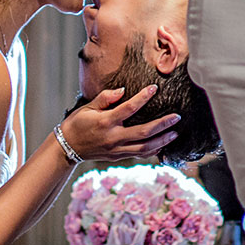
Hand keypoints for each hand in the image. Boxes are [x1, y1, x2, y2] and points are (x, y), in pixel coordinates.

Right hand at [59, 86, 179, 163]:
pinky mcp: (118, 156)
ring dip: (162, 140)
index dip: (142, 98)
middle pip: (143, 132)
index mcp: (105, 122)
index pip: (128, 109)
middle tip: (177, 117)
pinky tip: (163, 144)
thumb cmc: (77, 124)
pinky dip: (152, 150)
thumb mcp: (87, 107)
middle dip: (162, 125)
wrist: (67, 148)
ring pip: (144, 148)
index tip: (154, 88)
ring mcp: (117, 149)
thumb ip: (105, 98)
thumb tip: (122, 90)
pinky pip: (139, 154)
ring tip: (175, 133)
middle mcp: (113, 137)